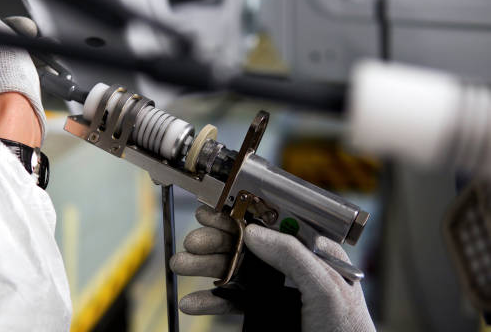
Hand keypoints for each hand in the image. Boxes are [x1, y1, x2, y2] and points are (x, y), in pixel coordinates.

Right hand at [170, 205, 375, 331]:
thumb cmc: (348, 330)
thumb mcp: (325, 287)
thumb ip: (293, 256)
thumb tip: (255, 232)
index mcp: (314, 250)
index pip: (274, 222)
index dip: (242, 213)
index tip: (215, 209)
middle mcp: (293, 265)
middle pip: (248, 245)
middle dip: (217, 242)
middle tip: (192, 242)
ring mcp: (278, 289)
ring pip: (236, 272)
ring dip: (207, 268)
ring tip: (181, 265)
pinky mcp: (266, 311)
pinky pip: (234, 302)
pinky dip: (212, 301)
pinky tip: (193, 301)